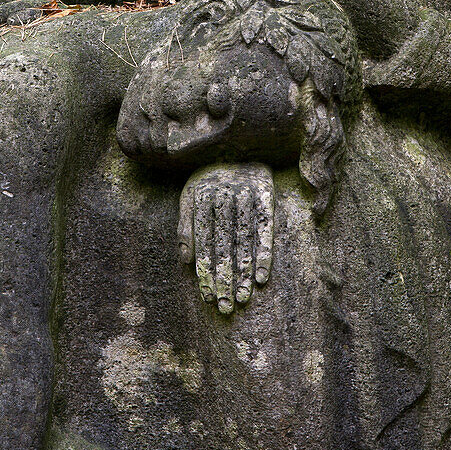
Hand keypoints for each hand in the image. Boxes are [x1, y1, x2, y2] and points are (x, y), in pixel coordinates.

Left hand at [178, 163, 274, 314]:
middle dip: (224, 278)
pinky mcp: (266, 193)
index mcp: (201, 197)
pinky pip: (265, 228)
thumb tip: (184, 260)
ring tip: (243, 298)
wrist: (236, 143)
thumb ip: (184, 226)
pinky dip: (264, 253)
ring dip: (244, 272)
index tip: (209, 297)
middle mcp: (223, 196)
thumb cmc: (208, 177)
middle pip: (223, 245)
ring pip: (243, 240)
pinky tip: (262, 277)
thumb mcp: (189, 194)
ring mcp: (246, 194)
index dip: (205, 270)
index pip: (203, 242)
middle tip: (226, 306)